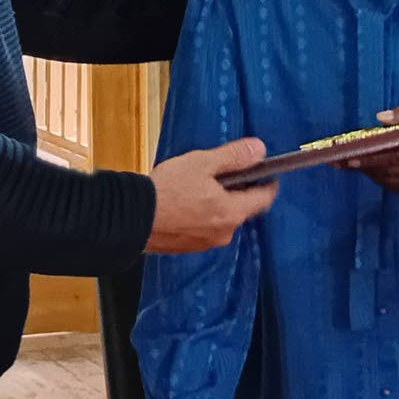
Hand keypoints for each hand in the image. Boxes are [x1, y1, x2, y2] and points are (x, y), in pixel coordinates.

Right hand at [146, 138, 277, 253]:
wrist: (131, 217)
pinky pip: (202, 229)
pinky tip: (182, 204)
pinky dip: (199, 216)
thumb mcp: (201, 163)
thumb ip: (233, 156)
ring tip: (195, 188)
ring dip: (215, 205)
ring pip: (220, 220)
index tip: (266, 173)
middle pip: (240, 210)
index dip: (267, 183)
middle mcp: (224, 233)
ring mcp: (205, 243)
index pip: (264, 199)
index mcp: (232, 212)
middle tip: (219, 174)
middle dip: (235, 193)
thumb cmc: (167, 189)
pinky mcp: (186, 248)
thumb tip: (259, 150)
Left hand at [342, 101, 398, 203]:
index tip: (353, 151)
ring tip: (347, 161)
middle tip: (340, 158)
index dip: (374, 153)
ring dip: (367, 170)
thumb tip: (381, 118)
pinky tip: (366, 169)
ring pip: (388, 178)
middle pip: (390, 167)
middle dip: (363, 162)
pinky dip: (377, 177)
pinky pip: (392, 186)